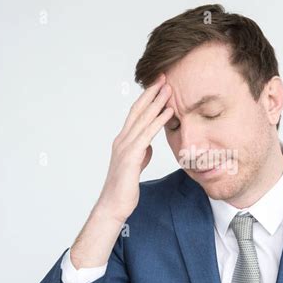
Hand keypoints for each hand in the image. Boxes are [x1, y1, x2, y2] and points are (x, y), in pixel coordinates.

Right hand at [96, 74, 173, 222]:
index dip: (147, 98)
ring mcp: (125, 147)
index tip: (158, 85)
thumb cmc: (124, 188)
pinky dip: (158, 120)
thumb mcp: (136, 166)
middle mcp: (122, 140)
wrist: (113, 205)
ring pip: (142, 118)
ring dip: (157, 102)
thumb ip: (141, 153)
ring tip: (169, 88)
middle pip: (138, 110)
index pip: (136, 114)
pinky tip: (168, 111)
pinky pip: (147, 134)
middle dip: (151, 93)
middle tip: (163, 77)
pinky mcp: (131, 156)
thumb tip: (148, 146)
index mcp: (123, 141)